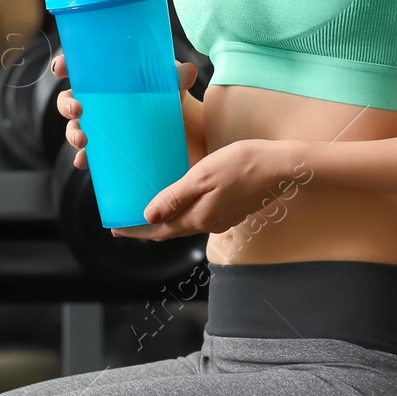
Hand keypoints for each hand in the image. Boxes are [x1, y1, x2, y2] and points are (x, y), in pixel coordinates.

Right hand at [52, 52, 202, 171]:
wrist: (182, 129)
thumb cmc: (168, 96)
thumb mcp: (172, 85)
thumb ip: (177, 77)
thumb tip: (189, 71)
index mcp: (106, 80)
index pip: (79, 69)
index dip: (64, 65)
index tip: (61, 68)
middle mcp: (97, 102)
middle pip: (68, 101)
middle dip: (66, 105)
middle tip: (77, 109)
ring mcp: (99, 127)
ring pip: (74, 129)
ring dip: (72, 134)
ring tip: (83, 140)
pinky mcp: (107, 149)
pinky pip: (88, 156)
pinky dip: (83, 159)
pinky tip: (83, 162)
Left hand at [111, 138, 302, 241]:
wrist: (281, 166)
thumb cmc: (241, 164)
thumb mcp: (203, 176)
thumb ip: (176, 197)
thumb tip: (148, 216)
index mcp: (198, 217)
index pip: (159, 230)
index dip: (136, 231)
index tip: (115, 230)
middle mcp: (209, 224)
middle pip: (170, 230)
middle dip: (147, 228)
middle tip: (125, 223)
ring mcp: (223, 218)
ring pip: (186, 224)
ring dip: (166, 220)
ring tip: (149, 211)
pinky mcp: (233, 210)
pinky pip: (201, 216)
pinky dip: (184, 212)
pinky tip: (182, 201)